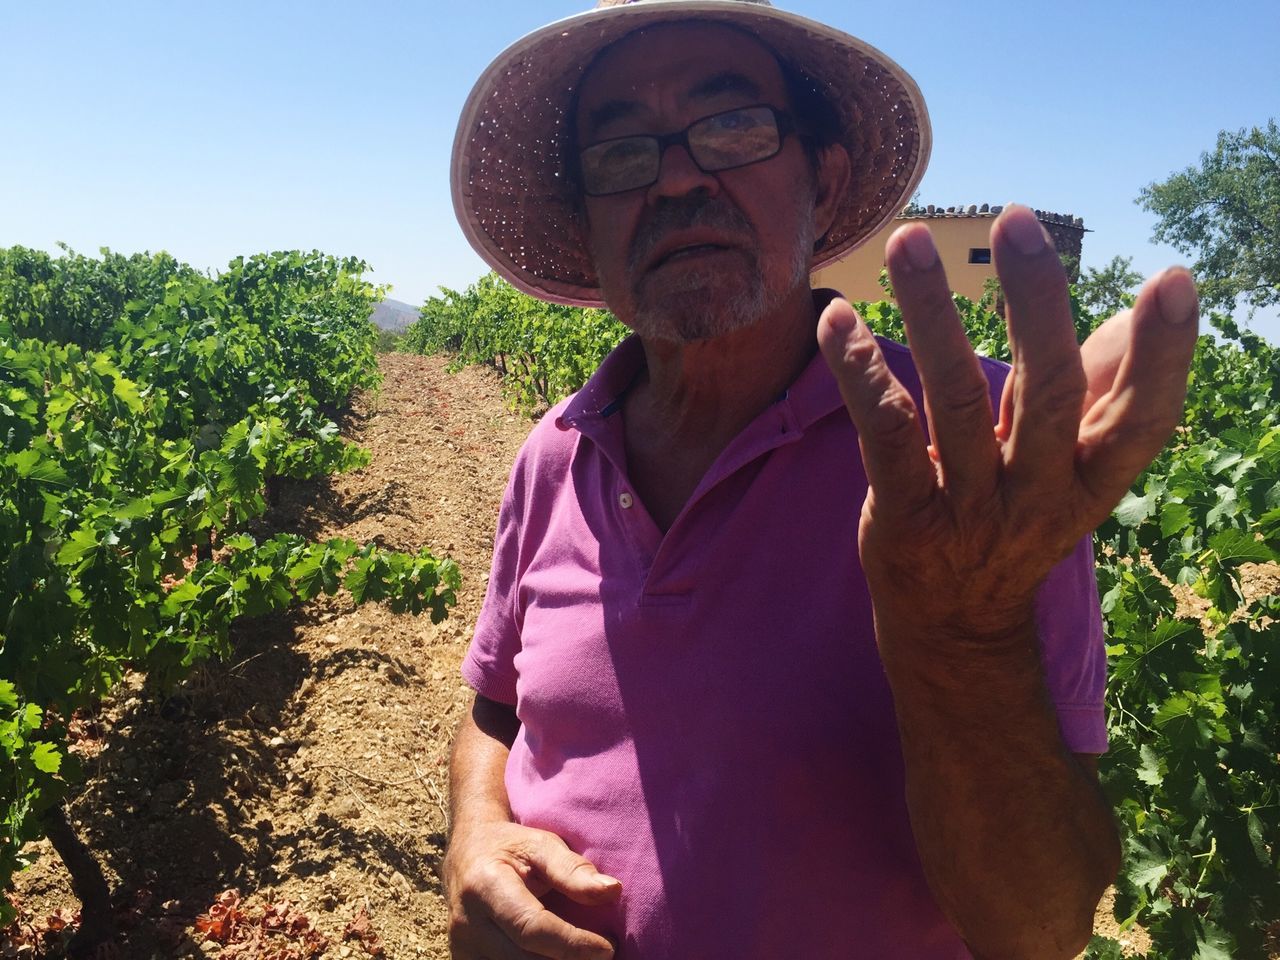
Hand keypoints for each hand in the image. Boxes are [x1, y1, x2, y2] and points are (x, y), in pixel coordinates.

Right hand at [444, 819, 620, 959]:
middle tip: (603, 951)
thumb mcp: (542, 845)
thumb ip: (573, 870)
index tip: (607, 947)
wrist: (467, 853)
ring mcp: (461, 948)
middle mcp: (467, 923)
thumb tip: (612, 891)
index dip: (572, 943)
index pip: (532, 928)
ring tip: (581, 953)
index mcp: (485, 886)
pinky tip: (555, 956)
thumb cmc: (511, 847)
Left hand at [816, 203, 1198, 656]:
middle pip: (1049, 393)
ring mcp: (970, 511)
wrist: (953, 623)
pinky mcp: (906, 521)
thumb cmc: (1014, 520)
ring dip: (931, 315)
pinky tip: (840, 320)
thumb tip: (1134, 311)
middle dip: (1037, 303)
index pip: (1143, 420)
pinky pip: (886, 438)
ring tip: (909, 242)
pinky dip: (861, 376)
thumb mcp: (1068, 472)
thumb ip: (1099, 395)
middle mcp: (1038, 496)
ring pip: (956, 401)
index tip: (1175, 279)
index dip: (1164, 354)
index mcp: (1091, 482)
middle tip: (1018, 220)